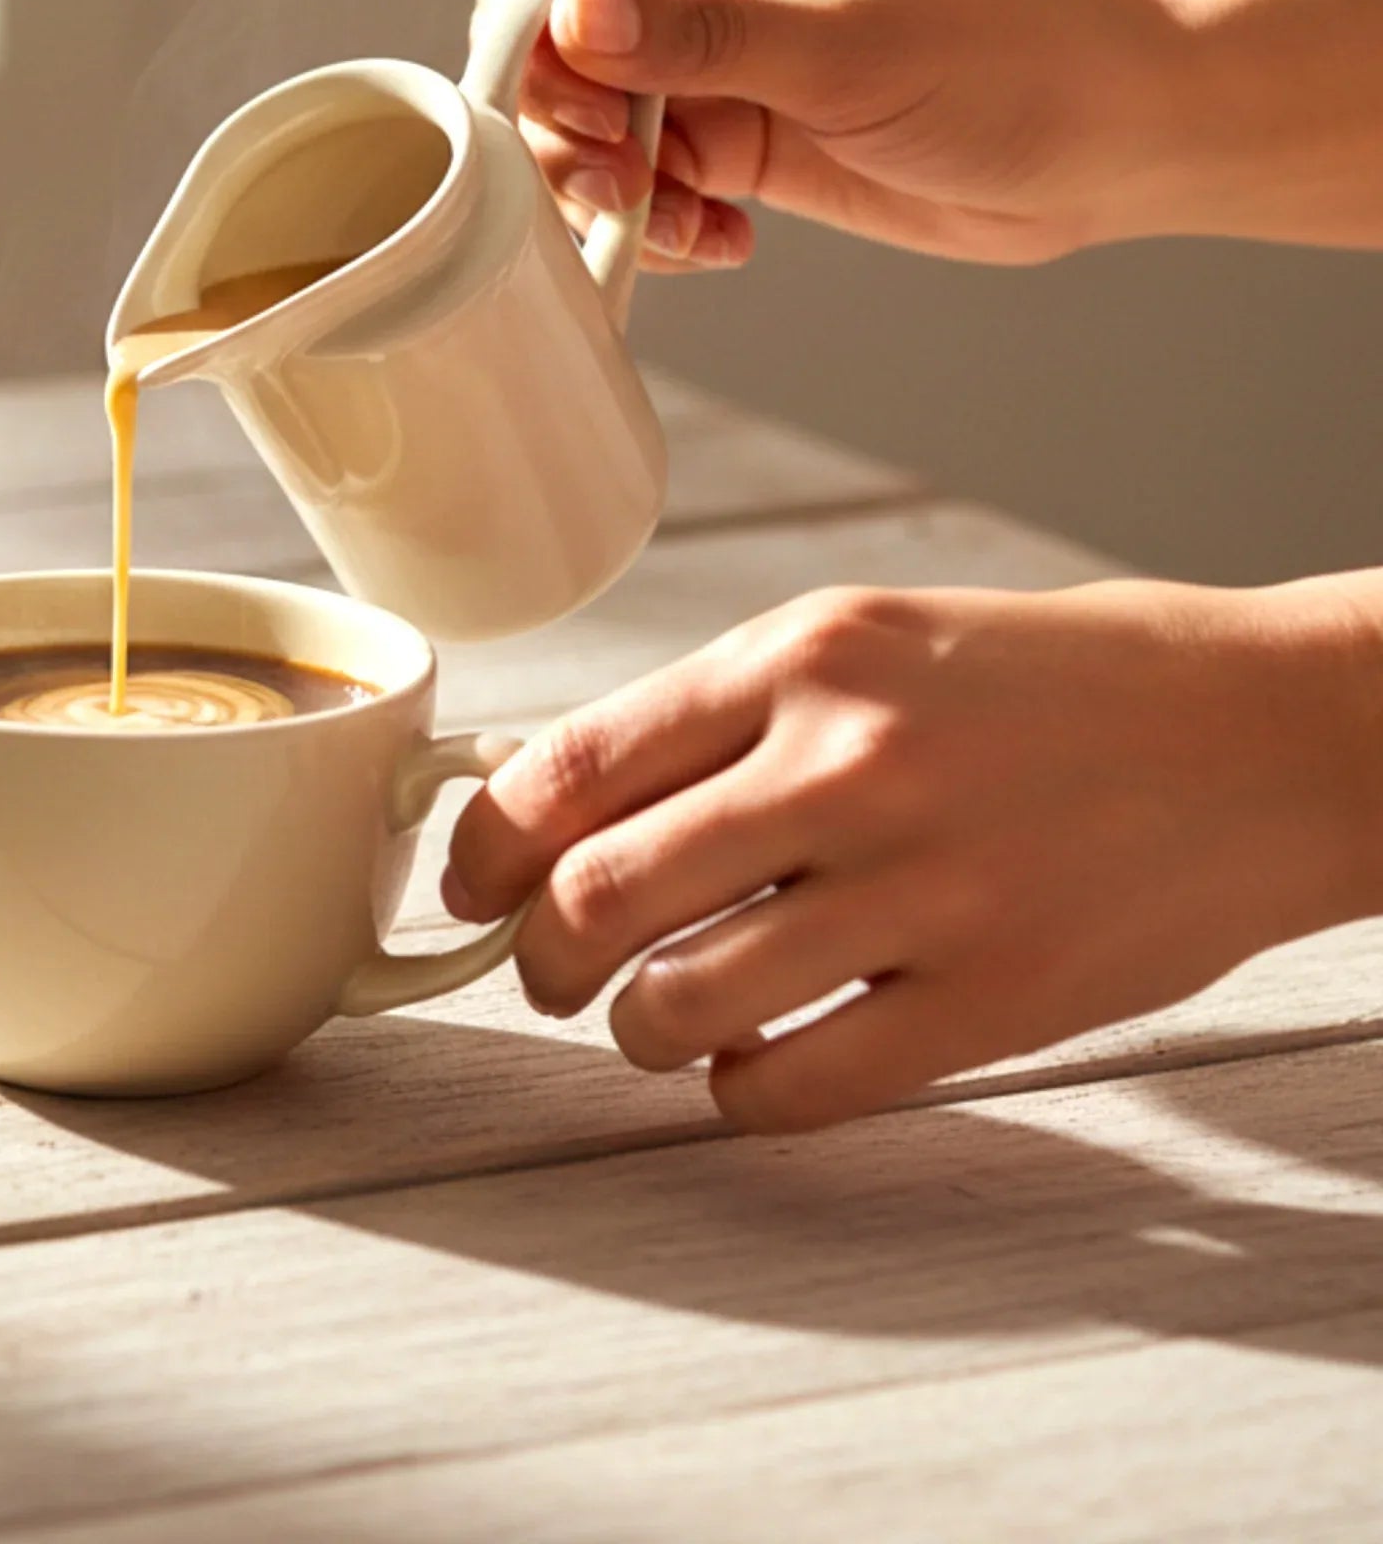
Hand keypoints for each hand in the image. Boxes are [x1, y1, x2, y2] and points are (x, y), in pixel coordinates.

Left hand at [442, 577, 1382, 1130]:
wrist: (1259, 731)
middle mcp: (848, 761)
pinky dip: (736, 1092)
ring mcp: (924, 887)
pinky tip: (754, 1061)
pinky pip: (793, 1087)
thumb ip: (720, 716)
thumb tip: (559, 807)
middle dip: (538, 960)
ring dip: (633, 1033)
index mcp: (803, 654)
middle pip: (595, 899)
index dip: (488, 847)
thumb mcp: (870, 639)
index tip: (472, 887)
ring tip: (658, 1019)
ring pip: (676, 1006)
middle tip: (550, 975)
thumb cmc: (1047, 681)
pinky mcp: (996, 1000)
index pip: (570, 765)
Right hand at [472, 0, 1180, 269]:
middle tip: (625, 183)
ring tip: (680, 223)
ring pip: (582, 122)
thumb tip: (570, 21)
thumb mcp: (847, 50)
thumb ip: (700, 35)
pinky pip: (641, 179)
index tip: (570, 112)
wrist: (1101, 143)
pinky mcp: (729, 130)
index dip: (526, 30)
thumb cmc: (1008, 63)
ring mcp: (709, 55)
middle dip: (565, 125)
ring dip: (608, 187)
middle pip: (544, 41)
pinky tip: (723, 241)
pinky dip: (659, 222)